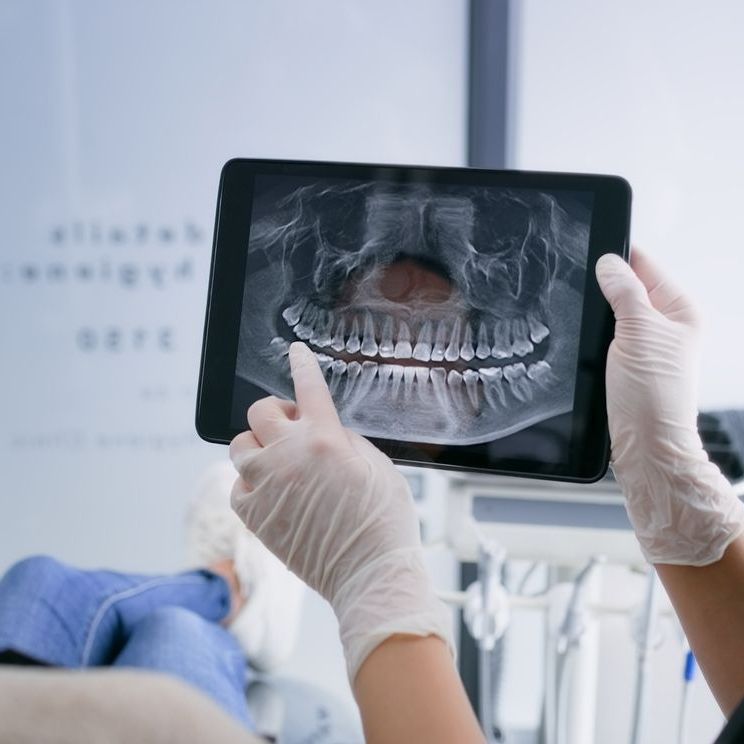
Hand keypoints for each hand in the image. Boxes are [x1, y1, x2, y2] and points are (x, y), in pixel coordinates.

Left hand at [229, 342, 452, 679]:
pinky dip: (251, 483)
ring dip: (259, 445)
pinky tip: (272, 492)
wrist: (369, 573)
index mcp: (324, 439)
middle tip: (292, 426)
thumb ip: (344, 439)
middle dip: (276, 413)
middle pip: (260, 412)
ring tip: (279, 461)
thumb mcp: (378, 465)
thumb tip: (321, 430)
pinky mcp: (254, 516)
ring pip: (240, 446)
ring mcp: (266, 486)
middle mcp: (288, 457)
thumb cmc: (382, 521)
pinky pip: (237, 485)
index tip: (295, 353)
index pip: (308, 389)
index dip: (302, 365)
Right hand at [596, 249, 743, 564]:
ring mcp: (644, 346)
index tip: (590, 248)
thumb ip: (624, 292)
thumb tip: (609, 262)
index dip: (618, 256)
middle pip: (627, 288)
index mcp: (680, 310)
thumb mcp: (638, 332)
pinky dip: (593, 335)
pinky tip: (584, 340)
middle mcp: (665, 326)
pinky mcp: (625, 365)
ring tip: (581, 315)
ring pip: (613, 313)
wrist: (644, 446)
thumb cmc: (653, 395)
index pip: (646, 266)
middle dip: (602, 286)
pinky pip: (605, 337)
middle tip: (577, 284)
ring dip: (596, 313)